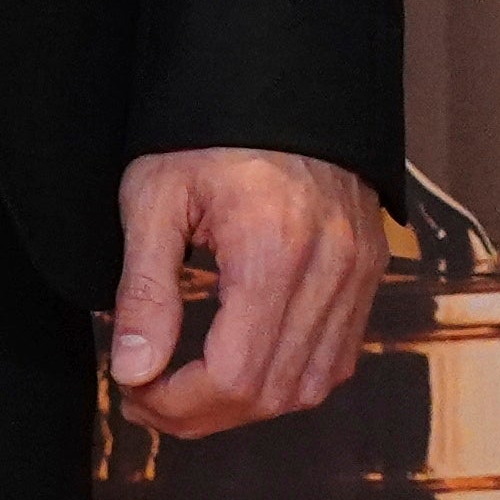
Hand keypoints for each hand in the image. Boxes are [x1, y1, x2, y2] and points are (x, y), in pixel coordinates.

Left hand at [109, 145, 388, 434]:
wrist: (276, 86)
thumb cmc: (206, 133)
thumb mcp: (154, 198)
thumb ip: (145, 290)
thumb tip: (133, 369)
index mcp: (273, 253)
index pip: (235, 374)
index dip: (180, 404)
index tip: (132, 393)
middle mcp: (329, 274)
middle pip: (274, 392)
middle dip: (202, 413)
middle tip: (143, 398)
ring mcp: (357, 278)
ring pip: (310, 386)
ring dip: (244, 405)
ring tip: (181, 391)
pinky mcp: (367, 277)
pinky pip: (335, 358)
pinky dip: (286, 379)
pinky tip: (236, 367)